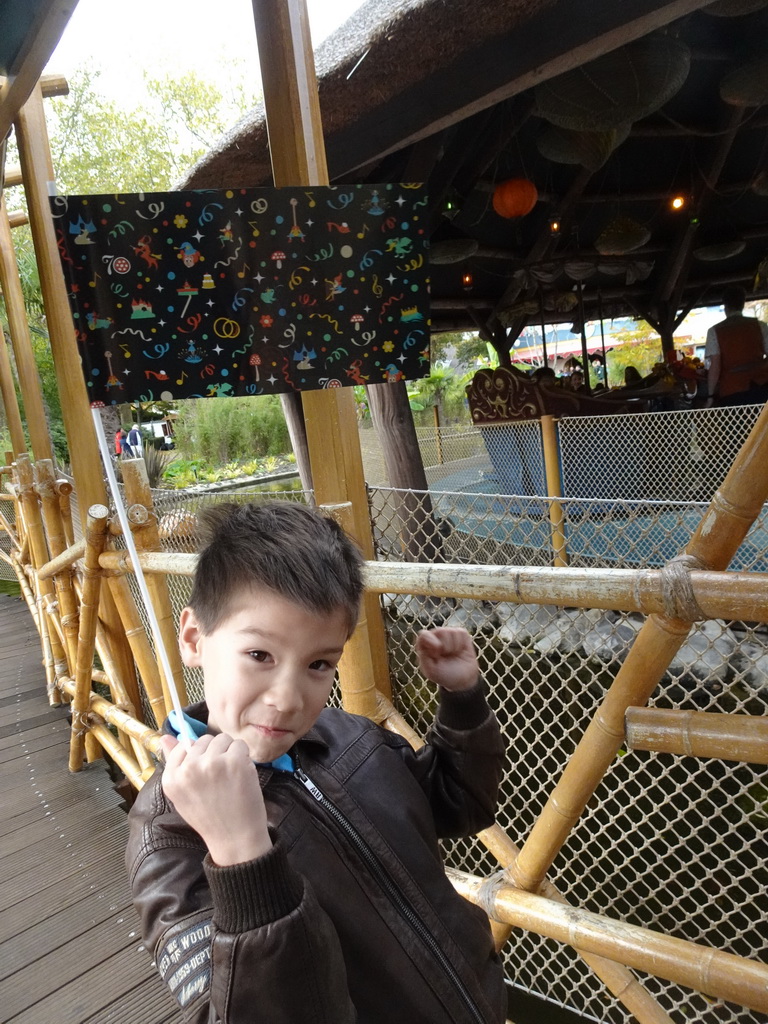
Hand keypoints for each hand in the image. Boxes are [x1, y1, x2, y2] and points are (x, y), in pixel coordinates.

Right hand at [161, 733, 271, 864]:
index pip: (183, 745)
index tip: (205, 772)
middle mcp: (188, 769)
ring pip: (223, 739)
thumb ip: (174, 764)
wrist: (234, 837)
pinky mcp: (234, 761)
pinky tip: (242, 775)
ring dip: (230, 753)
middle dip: (215, 753)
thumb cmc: (210, 816)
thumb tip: (165, 736)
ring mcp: (211, 763)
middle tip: (220, 778)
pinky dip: (244, 756)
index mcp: (171, 778)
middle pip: (204, 739)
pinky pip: (240, 744)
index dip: (198, 756)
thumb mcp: (183, 794)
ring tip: (230, 776)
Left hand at [415, 627, 478, 691]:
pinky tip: (460, 651)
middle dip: (445, 647)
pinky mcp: (460, 635)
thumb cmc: (444, 676)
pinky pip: (461, 632)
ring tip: (453, 655)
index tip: (437, 654)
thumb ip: (424, 657)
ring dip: (454, 647)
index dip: (431, 643)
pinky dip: (462, 643)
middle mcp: (435, 637)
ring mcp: (448, 635)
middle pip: (440, 631)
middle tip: (446, 657)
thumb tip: (427, 642)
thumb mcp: (431, 671)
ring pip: (450, 631)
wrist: (463, 680)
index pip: (424, 635)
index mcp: (425, 645)